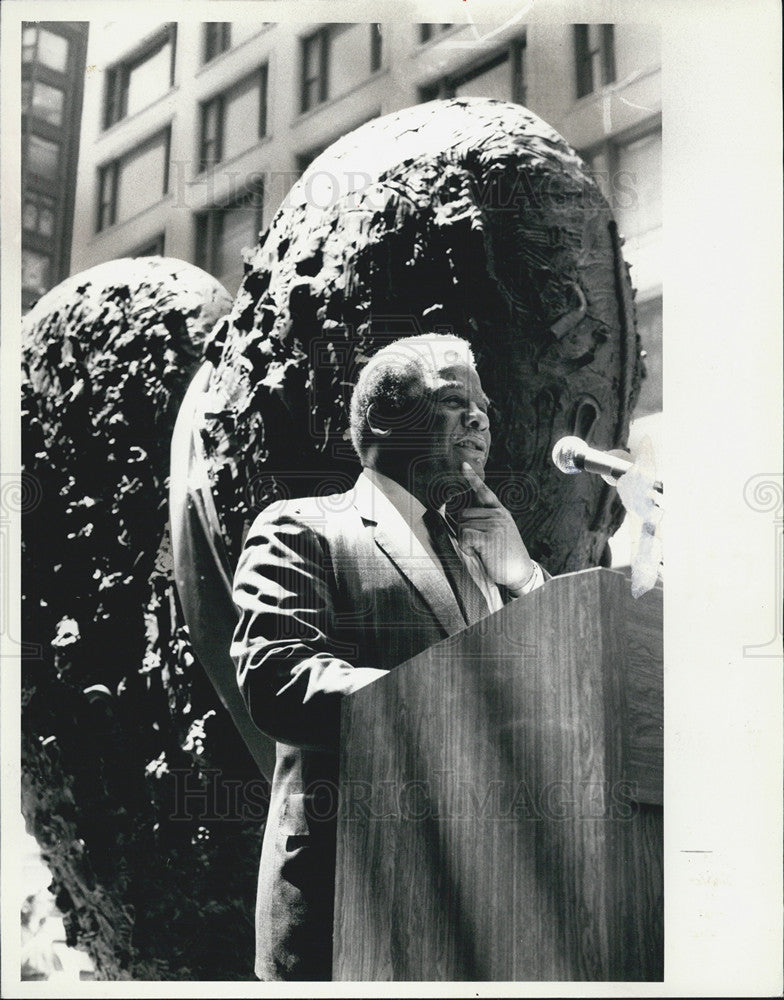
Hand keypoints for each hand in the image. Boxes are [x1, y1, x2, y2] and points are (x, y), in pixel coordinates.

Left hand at [457, 462, 534, 593]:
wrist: (520, 573)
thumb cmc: (505, 556)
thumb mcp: (499, 534)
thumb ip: (485, 523)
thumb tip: (462, 517)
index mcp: (500, 512)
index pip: (484, 492)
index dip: (472, 478)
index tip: (463, 465)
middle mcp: (498, 515)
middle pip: (463, 514)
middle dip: (463, 531)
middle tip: (479, 545)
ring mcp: (495, 525)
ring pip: (461, 526)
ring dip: (465, 541)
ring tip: (482, 550)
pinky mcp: (490, 538)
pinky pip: (464, 536)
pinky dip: (465, 547)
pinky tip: (478, 553)